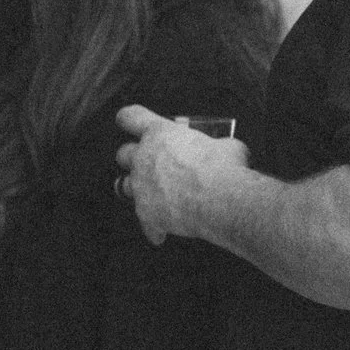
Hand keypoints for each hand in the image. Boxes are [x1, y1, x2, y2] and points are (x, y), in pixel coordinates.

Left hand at [114, 105, 248, 246]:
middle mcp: (145, 158)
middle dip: (134, 157)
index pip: (130, 117)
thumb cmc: (225, 168)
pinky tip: (163, 233)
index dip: (130, 119)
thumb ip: (215, 145)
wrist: (222, 199)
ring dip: (138, 189)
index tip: (131, 122)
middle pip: (123, 154)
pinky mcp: (147, 213)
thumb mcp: (226, 145)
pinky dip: (154, 227)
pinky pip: (145, 222)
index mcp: (160, 134)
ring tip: (153, 194)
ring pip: (125, 185)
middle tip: (150, 163)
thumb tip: (224, 150)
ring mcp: (142, 187)